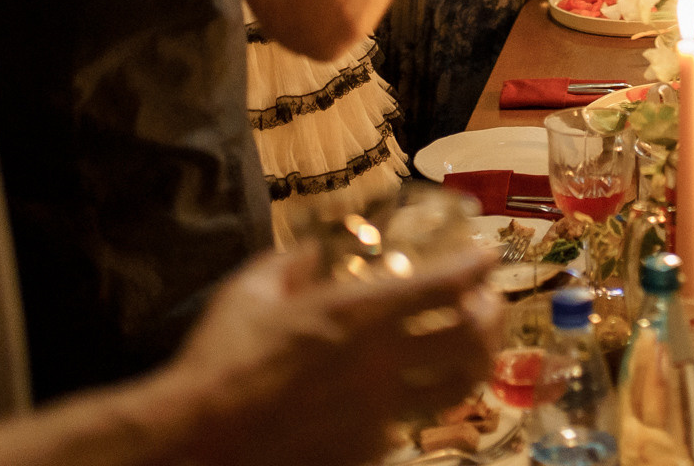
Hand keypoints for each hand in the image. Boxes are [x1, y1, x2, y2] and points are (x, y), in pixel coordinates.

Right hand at [172, 245, 500, 464]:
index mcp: (359, 314)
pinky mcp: (368, 449)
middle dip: (494, 314)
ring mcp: (380, 411)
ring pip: (458, 387)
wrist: (199, 435)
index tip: (487, 257)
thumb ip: (293, 262)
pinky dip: (417, 402)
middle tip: (491, 303)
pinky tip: (407, 391)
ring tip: (473, 349)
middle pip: (473, 338)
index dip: (477, 267)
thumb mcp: (252, 289)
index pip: (446, 285)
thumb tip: (314, 249)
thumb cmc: (221, 356)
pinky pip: (409, 422)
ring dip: (475, 362)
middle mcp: (382, 362)